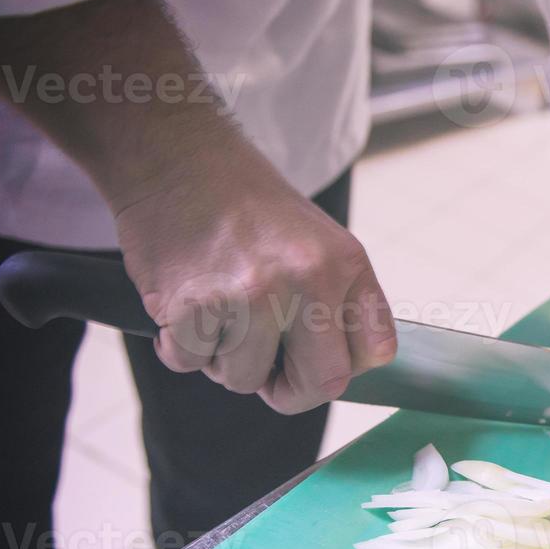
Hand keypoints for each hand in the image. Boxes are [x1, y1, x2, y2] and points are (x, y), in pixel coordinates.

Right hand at [115, 146, 395, 413]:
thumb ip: (335, 300)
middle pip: (320, 385)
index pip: (374, 352)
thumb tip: (338, 372)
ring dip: (223, 359)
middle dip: (289, 391)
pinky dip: (179, 346)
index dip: (341, 368)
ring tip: (215, 312)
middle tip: (266, 373)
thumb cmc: (243, 202)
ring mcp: (250, 294)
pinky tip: (182, 307)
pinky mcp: (193, 305)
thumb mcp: (316, 239)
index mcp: (344, 263)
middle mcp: (305, 280)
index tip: (316, 363)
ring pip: (243, 379)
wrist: (175, 157)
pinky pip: (190, 362)